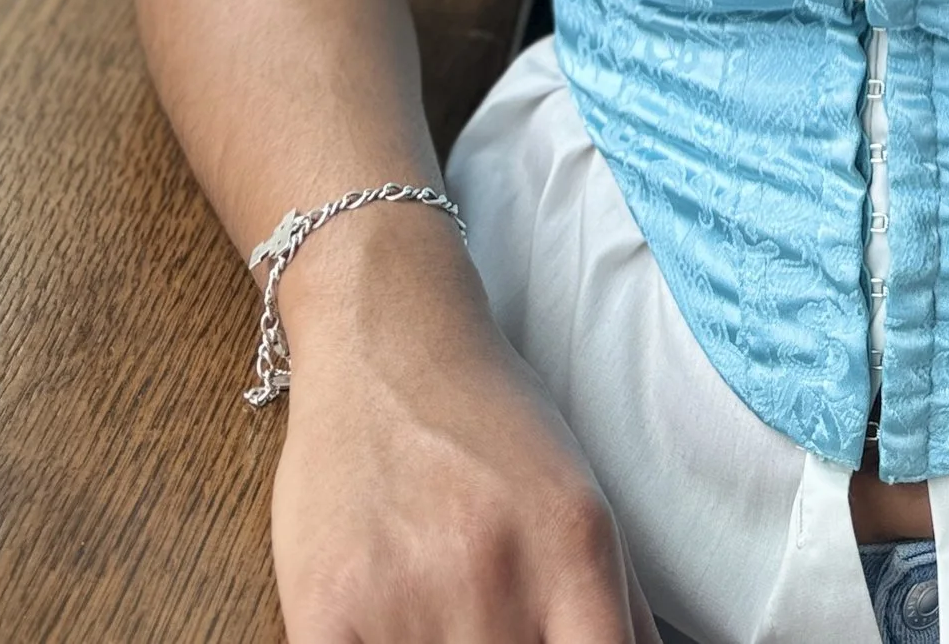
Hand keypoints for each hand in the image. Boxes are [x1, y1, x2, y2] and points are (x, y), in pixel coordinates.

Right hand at [267, 212, 658, 642]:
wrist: (385, 334)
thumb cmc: (488, 418)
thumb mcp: (581, 491)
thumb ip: (622, 602)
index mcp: (574, 543)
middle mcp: (496, 571)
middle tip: (494, 622)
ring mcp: (407, 596)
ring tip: (436, 614)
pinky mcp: (326, 613)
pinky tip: (383, 633)